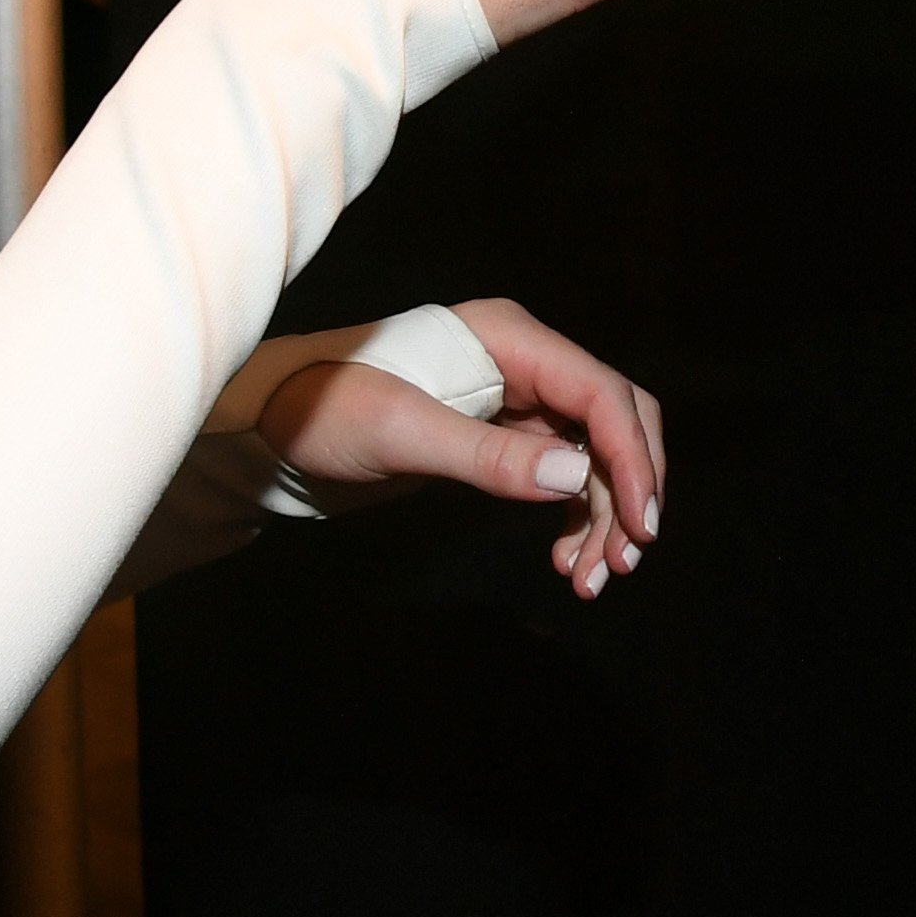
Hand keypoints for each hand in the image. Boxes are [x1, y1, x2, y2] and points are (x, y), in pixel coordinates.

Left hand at [253, 298, 669, 594]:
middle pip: (613, 420)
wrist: (274, 424)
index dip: (631, 459)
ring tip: (590, 579)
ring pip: (595, 455)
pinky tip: (566, 561)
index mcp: (508, 337)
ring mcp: (517, 398)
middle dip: (627, 491)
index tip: (641, 526)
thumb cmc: (325, 410)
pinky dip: (574, 518)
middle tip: (624, 561)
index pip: (600, 393)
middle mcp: (524, 360)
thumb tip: (576, 478)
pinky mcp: (504, 435)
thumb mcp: (401, 434)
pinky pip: (563, 475)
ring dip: (603, 516)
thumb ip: (488, 457)